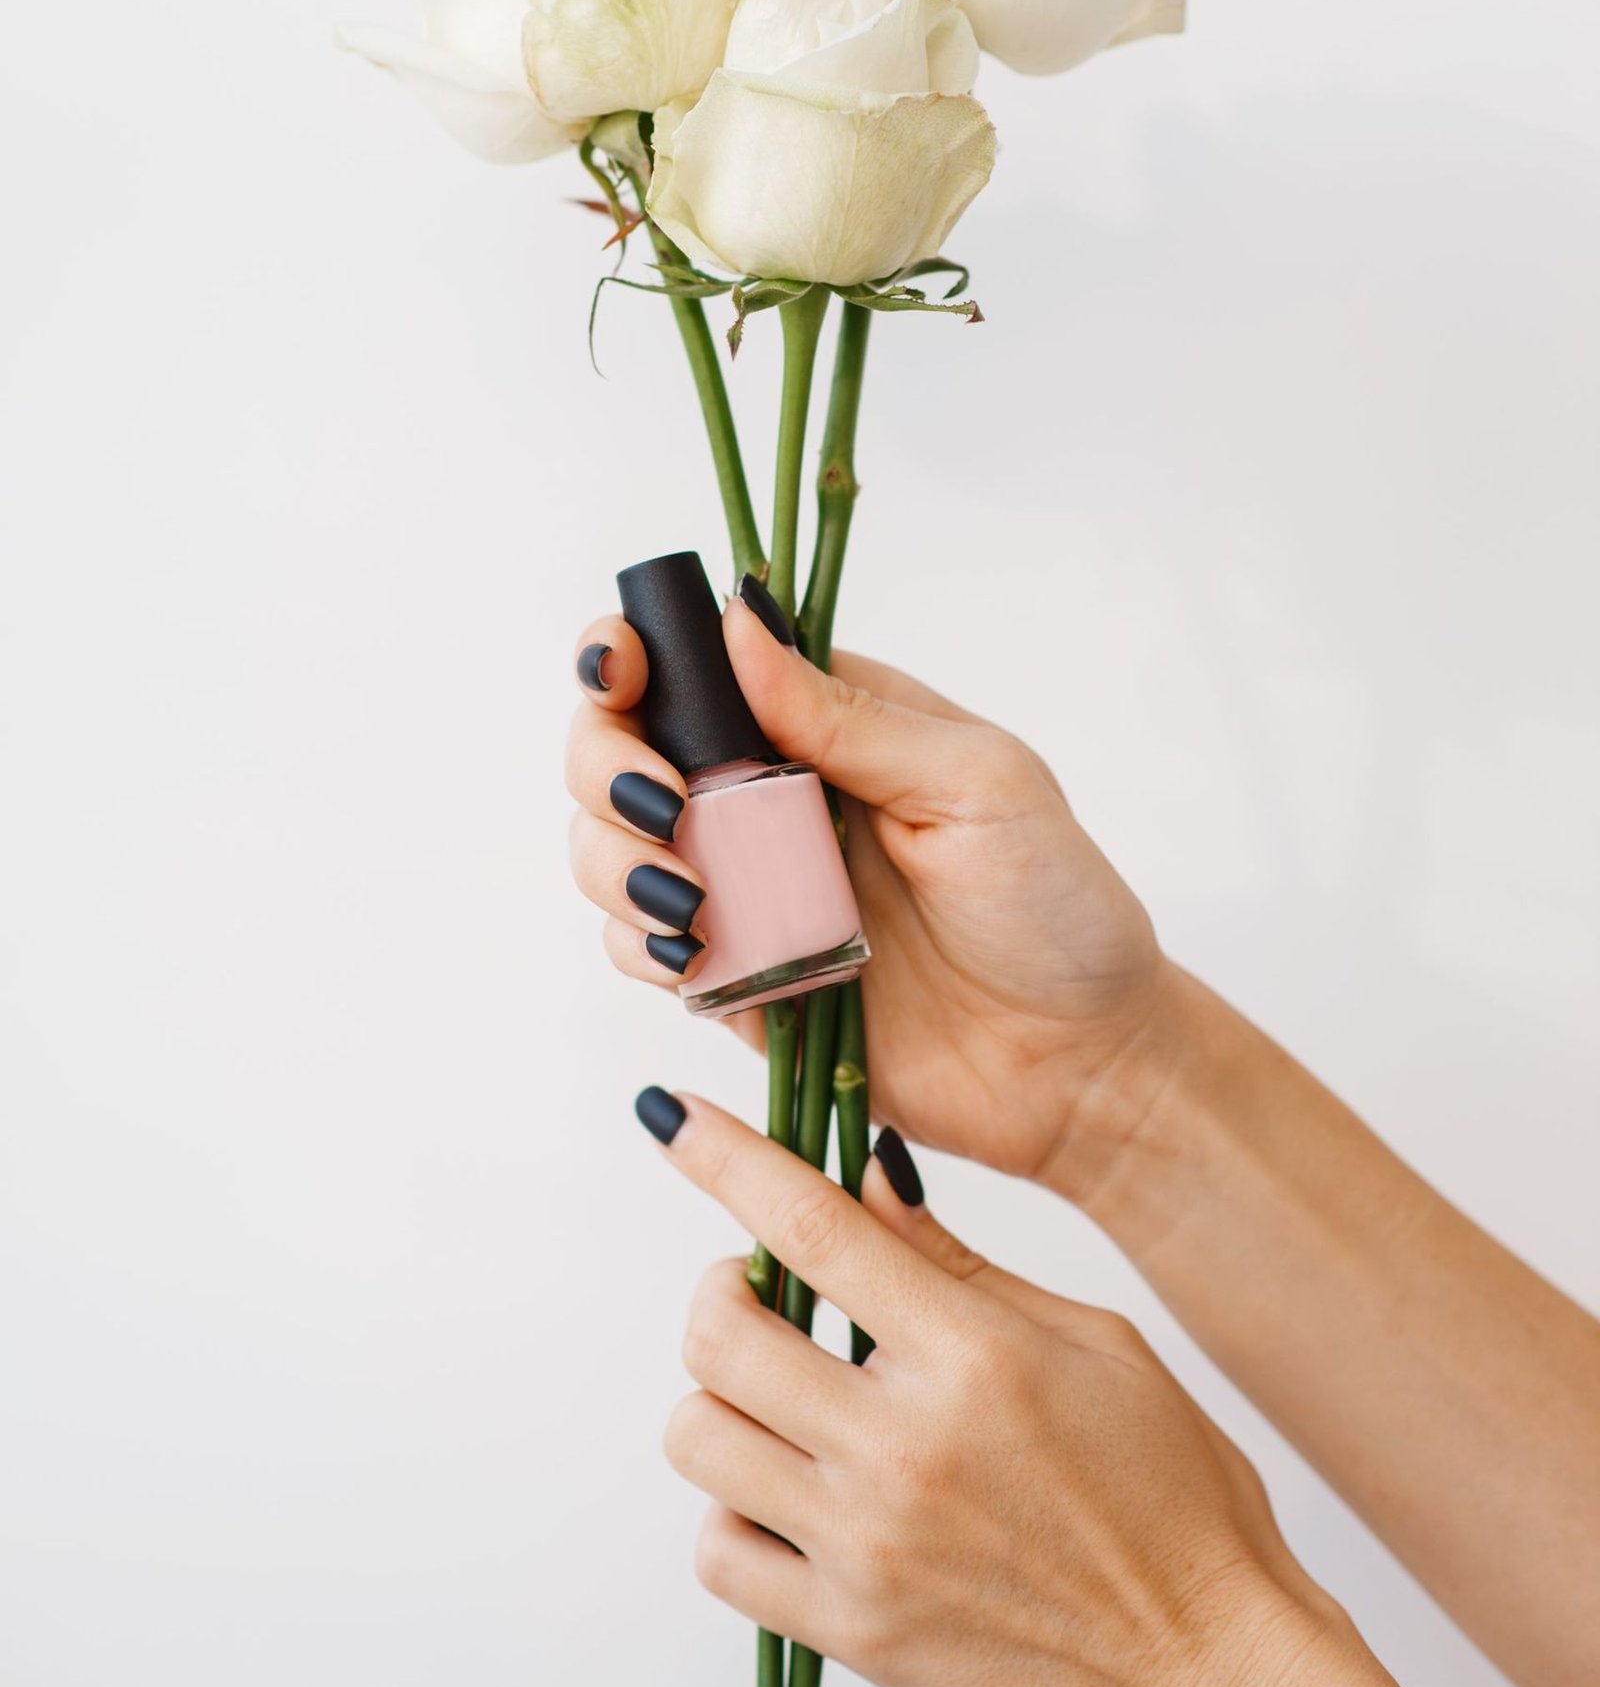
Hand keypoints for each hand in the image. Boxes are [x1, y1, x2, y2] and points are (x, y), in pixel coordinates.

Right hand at [568, 586, 1163, 1185]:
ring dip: (616, 860)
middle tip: (667, 807)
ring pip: (607, 846)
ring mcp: (745, 886)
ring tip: (691, 899)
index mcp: (827, 722)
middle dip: (607, 765)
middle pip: (619, 746)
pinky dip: (638, 946)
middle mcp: (768, 794)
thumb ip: (849, 714)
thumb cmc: (1056, 908)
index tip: (626, 676)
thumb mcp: (976, 783)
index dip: (633, 656)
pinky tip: (696, 954)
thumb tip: (740, 622)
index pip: (695, 661)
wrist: (1079, 1064)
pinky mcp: (735, 976)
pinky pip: (637, 950)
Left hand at [635, 1084, 1333, 1686]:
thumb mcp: (1097, 1346)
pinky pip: (718, 1555)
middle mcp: (906, 1447)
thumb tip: (865, 1182)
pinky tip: (789, 1500)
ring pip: (699, 1437)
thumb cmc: (1178, 1503)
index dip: (727, 1158)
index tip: (672, 1118)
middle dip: (721, 1293)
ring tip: (781, 1405)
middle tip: (760, 1297)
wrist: (1210, 1681)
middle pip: (720, 1333)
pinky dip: (733, 1516)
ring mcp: (869, 1547)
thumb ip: (964, 1268)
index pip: (814, 1227)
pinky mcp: (852, 1635)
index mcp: (976, 1357)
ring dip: (722, 1403)